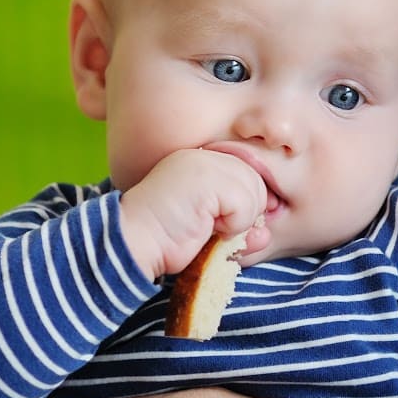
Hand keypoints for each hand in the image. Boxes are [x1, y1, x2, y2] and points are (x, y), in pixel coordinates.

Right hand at [119, 148, 271, 279]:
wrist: (133, 242)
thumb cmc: (166, 240)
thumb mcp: (210, 230)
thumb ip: (239, 227)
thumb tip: (264, 233)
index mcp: (203, 161)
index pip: (248, 178)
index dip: (246, 206)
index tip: (225, 225)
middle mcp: (205, 156)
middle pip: (257, 183)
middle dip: (245, 214)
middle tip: (215, 229)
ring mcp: (206, 164)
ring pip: (255, 193)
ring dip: (238, 221)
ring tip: (208, 227)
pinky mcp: (208, 179)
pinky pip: (246, 205)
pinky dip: (233, 225)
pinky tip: (206, 227)